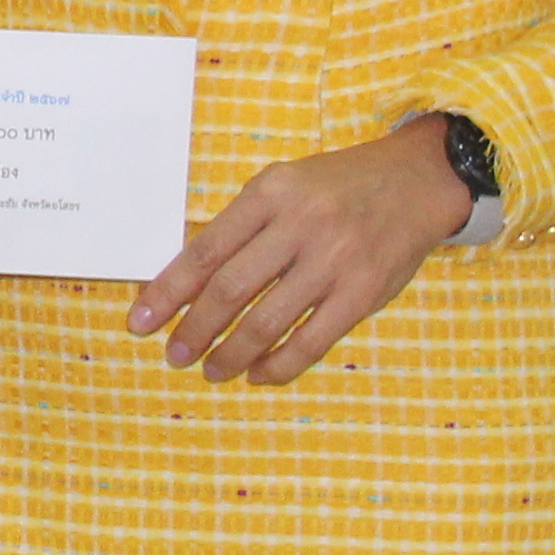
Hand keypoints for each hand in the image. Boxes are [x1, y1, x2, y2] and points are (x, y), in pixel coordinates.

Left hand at [125, 120, 467, 383]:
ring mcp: (335, 261)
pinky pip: (312, 340)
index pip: (204, 251)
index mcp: (268, 194)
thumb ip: (240, 228)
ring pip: (268, 321)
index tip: (140, 321)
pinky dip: (279, 364)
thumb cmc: (334, 188)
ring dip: (231, 354)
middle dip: (193, 330)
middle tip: (173, 356)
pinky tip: (258, 373)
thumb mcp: (281, 187)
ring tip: (212, 370)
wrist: (415, 181)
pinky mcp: (364, 293)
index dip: (167, 291)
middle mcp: (300, 225)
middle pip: (230, 289)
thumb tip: (186, 283)